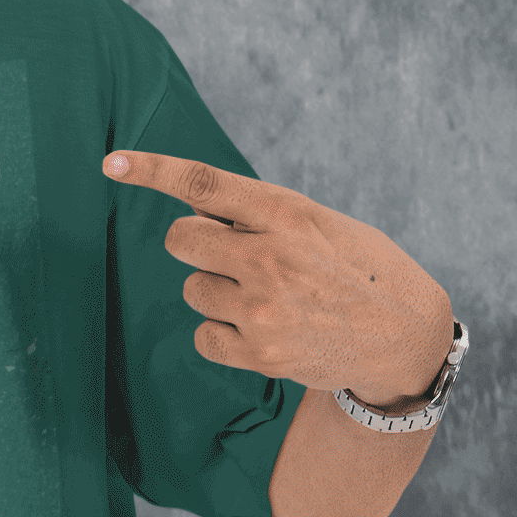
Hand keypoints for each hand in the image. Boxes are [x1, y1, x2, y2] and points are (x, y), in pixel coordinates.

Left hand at [103, 152, 451, 406]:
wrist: (404, 335)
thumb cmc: (355, 268)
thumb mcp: (317, 223)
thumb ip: (256, 214)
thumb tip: (190, 208)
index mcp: (286, 212)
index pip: (204, 185)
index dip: (153, 170)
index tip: (111, 163)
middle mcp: (269, 256)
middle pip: (180, 240)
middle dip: (197, 245)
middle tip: (236, 256)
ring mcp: (263, 308)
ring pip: (193, 290)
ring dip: (218, 292)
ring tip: (269, 299)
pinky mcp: (260, 353)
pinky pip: (203, 336)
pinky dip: (223, 334)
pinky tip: (263, 330)